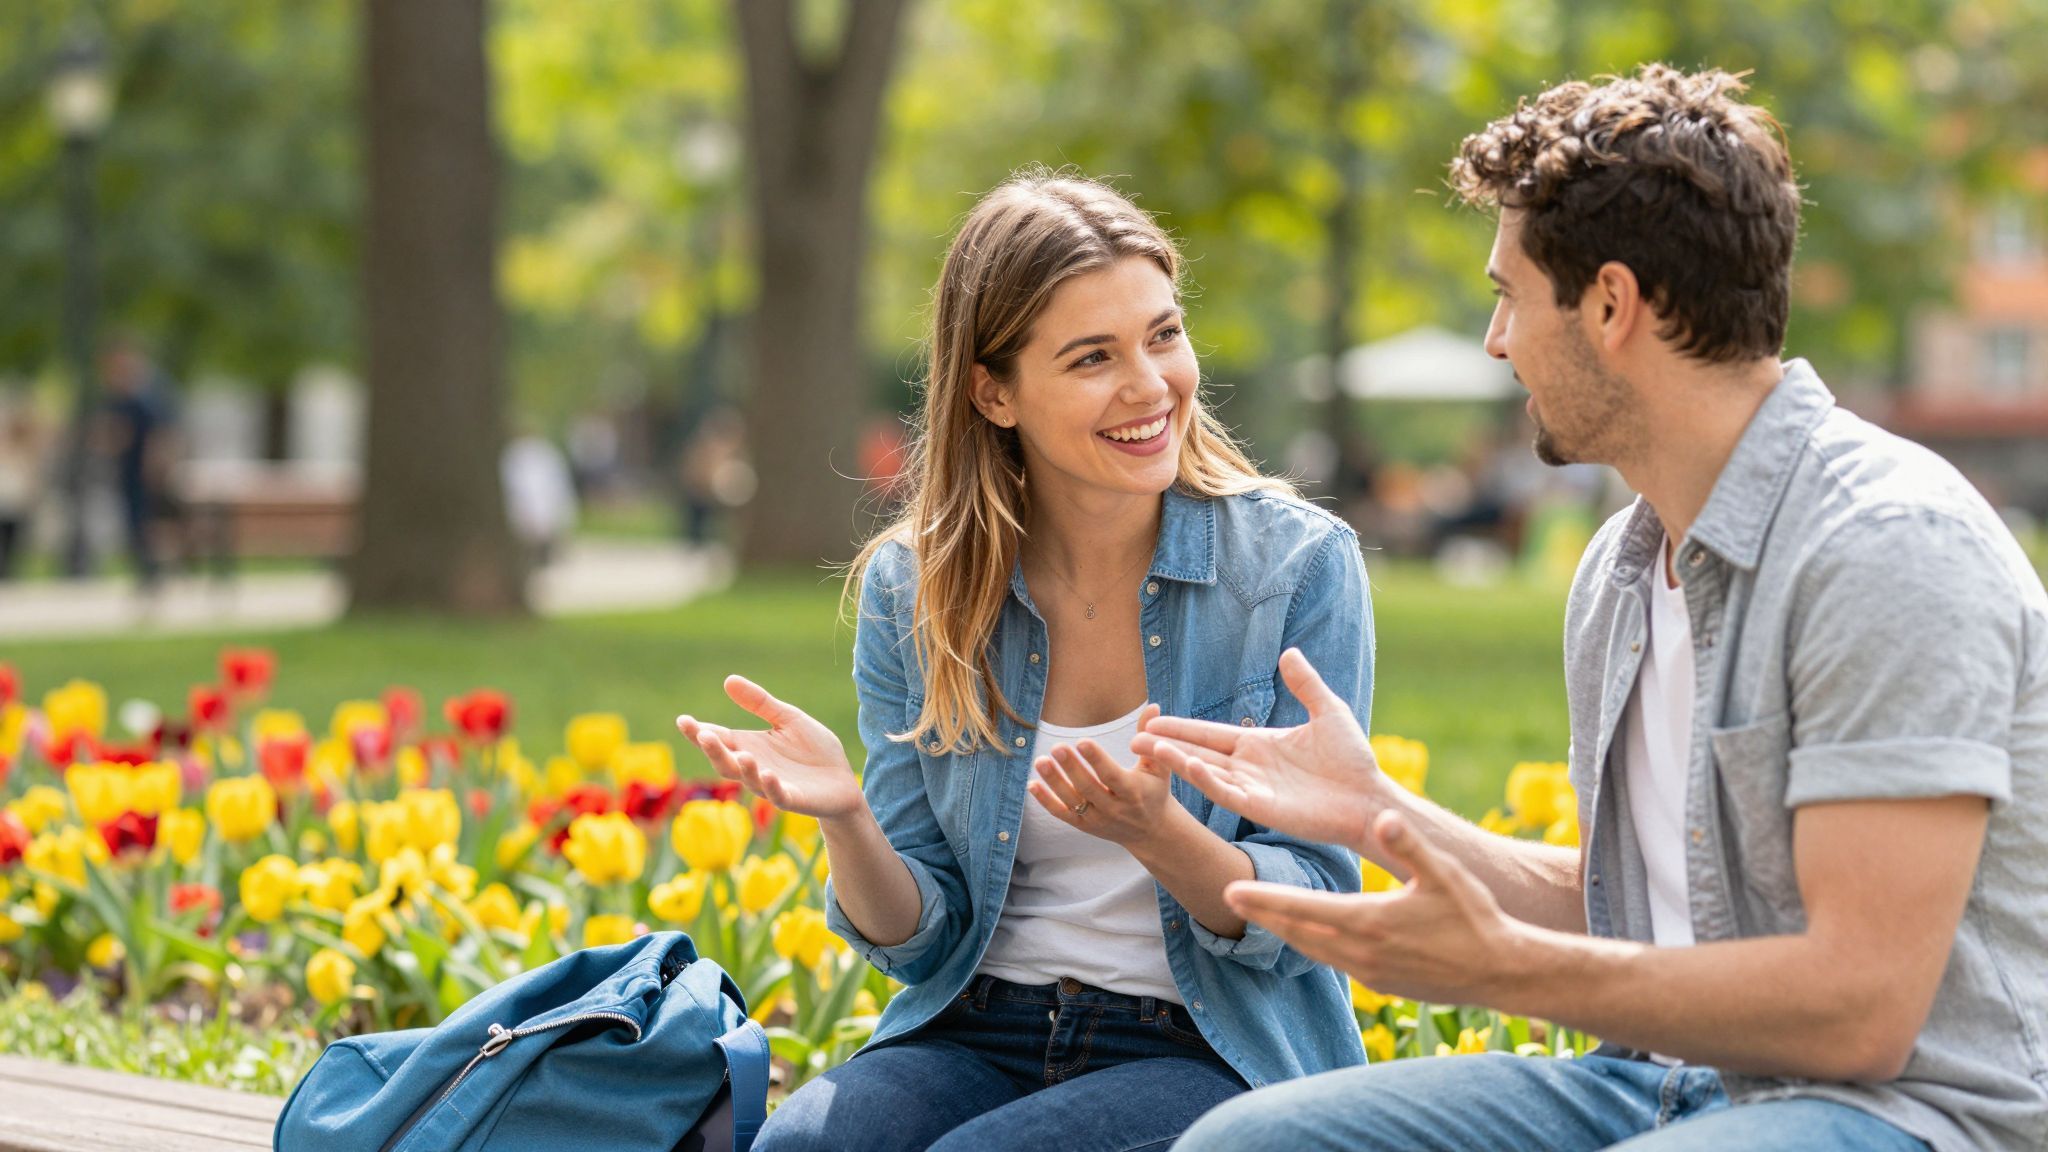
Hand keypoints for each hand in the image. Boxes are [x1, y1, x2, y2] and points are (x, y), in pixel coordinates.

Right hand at [676, 675, 864, 820]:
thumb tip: (728, 680)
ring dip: (744, 768)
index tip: (683, 720)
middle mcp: (754, 767)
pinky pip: (777, 795)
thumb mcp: (788, 718)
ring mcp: (771, 785)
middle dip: (713, 750)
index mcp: (749, 746)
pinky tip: (768, 774)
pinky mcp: (792, 799)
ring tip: (742, 754)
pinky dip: (771, 786)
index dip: (699, 732)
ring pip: (749, 780)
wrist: (842, 779)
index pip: (719, 738)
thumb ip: (760, 703)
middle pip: (725, 761)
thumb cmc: (812, 750)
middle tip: (702, 734)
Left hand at [1027, 704, 1182, 851]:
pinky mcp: (1084, 825)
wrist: (1152, 831)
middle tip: (1056, 747)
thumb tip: (1154, 707)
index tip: (1082, 741)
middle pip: (1088, 788)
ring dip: (1054, 782)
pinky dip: (1046, 801)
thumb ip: (1150, 739)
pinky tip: (1032, 784)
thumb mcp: (1158, 767)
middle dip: (1071, 768)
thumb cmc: (1155, 792)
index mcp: (1133, 792)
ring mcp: (1097, 819)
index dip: (1096, 759)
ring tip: (1040, 761)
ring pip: (1072, 801)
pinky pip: (1062, 814)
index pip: (1111, 775)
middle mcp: (1114, 809)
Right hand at [1131, 648, 1386, 850]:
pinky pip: (1226, 792)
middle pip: (1198, 752)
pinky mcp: (1262, 808)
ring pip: (1204, 772)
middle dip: (1166, 745)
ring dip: (1176, 760)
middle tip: (1132, 737)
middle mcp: (1249, 767)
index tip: (1154, 718)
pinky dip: (1206, 779)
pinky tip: (1188, 763)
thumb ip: (1306, 685)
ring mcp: (1253, 788)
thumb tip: (1289, 652)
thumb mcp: (1328, 711)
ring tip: (1147, 748)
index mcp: (1258, 744)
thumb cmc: (1353, 761)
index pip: (1210, 733)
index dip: (1182, 726)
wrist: (1370, 799)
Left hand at [1225, 810, 1525, 1005]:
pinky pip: (1336, 964)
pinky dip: (1316, 947)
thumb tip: (1383, 816)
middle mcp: (1361, 952)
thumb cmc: (1476, 918)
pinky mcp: (1383, 985)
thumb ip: (1410, 845)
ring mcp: (1370, 973)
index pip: (1302, 909)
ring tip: (1264, 916)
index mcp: (1369, 921)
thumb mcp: (1444, 874)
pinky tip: (1313, 937)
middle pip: (1298, 932)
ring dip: (1287, 932)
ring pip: (1314, 951)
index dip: (1264, 899)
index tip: (1230, 890)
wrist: (1502, 974)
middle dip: (1264, 915)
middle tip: (1231, 900)